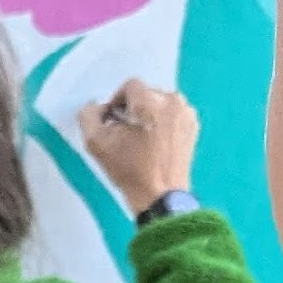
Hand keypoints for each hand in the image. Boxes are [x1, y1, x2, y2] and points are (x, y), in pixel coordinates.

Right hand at [80, 77, 199, 214]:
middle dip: (133, 108)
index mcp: (150, 102)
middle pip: (146, 93)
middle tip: (125, 132)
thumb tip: (97, 107)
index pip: (130, 86)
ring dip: (148, 115)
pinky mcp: (193, 127)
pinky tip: (155, 143)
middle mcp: (173, 102)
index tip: (112, 123)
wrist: (160, 196)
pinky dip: (162, 123)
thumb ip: (89, 116)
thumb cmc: (128, 170)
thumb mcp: (96, 143)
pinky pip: (173, 115)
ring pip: (160, 103)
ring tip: (141, 138)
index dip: (116, 102)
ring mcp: (186, 114)